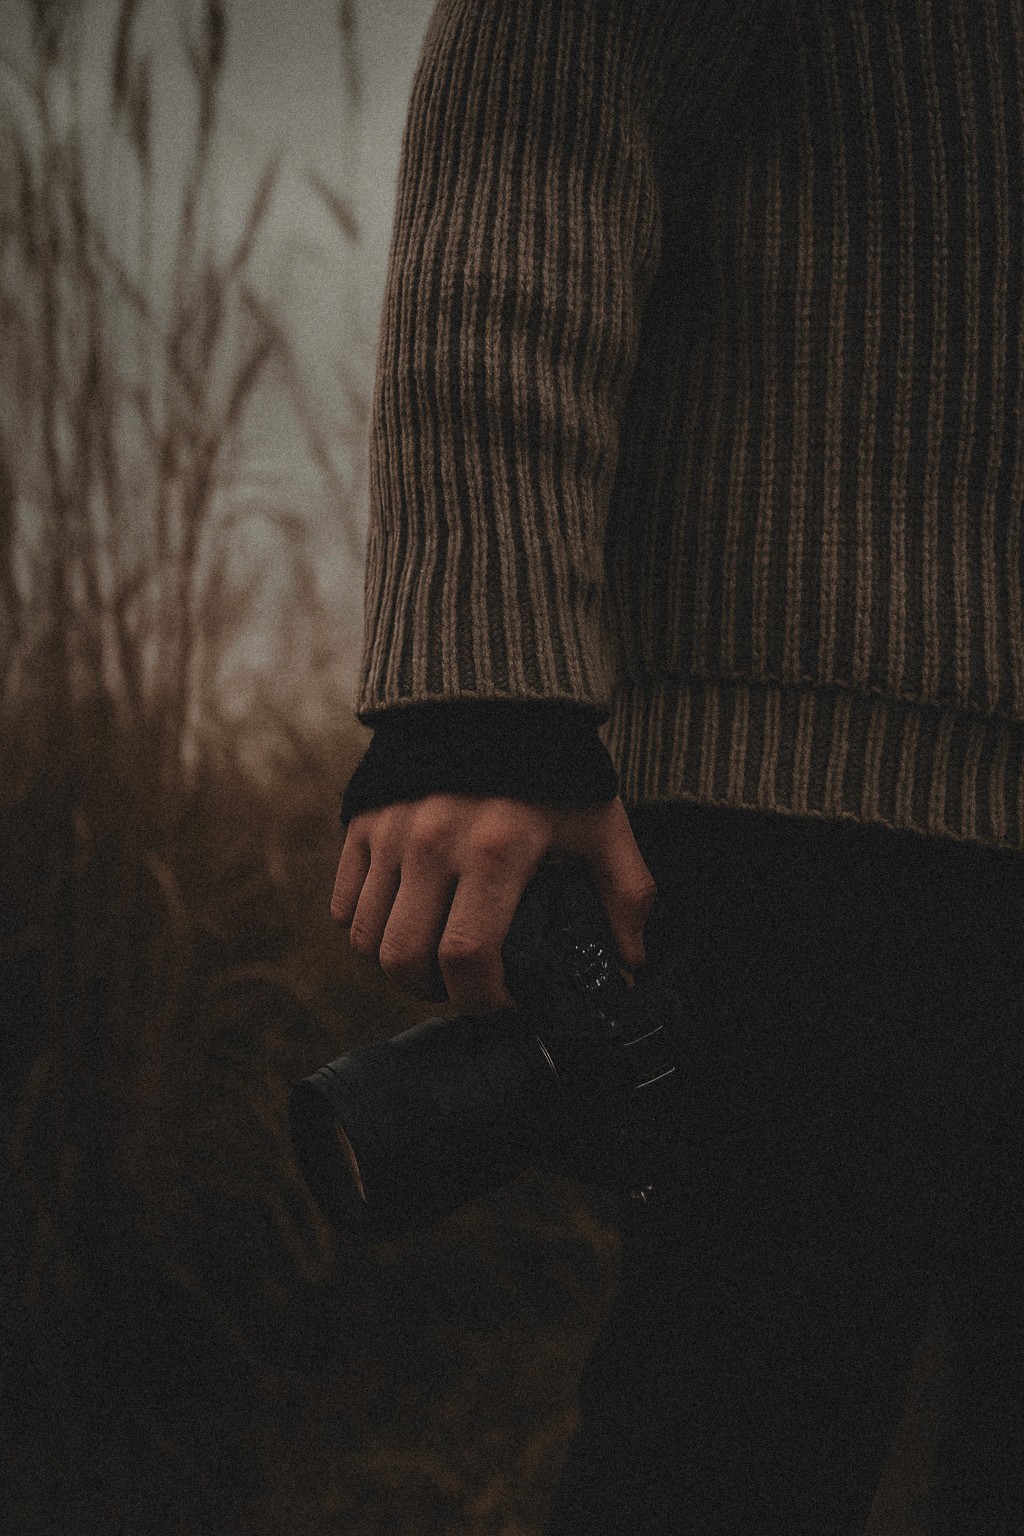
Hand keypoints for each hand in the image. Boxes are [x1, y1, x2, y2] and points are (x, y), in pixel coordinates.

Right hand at [330, 793, 656, 1012]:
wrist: (494, 691)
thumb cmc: (554, 766)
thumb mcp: (601, 822)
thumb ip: (627, 893)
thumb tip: (632, 962)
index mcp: (495, 849)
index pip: (467, 958)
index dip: (482, 1001)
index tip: (504, 1004)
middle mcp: (432, 842)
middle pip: (405, 959)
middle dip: (436, 992)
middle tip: (466, 987)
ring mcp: (390, 832)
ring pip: (366, 939)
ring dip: (398, 966)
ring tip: (433, 960)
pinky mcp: (362, 822)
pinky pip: (343, 905)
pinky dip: (367, 929)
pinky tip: (405, 923)